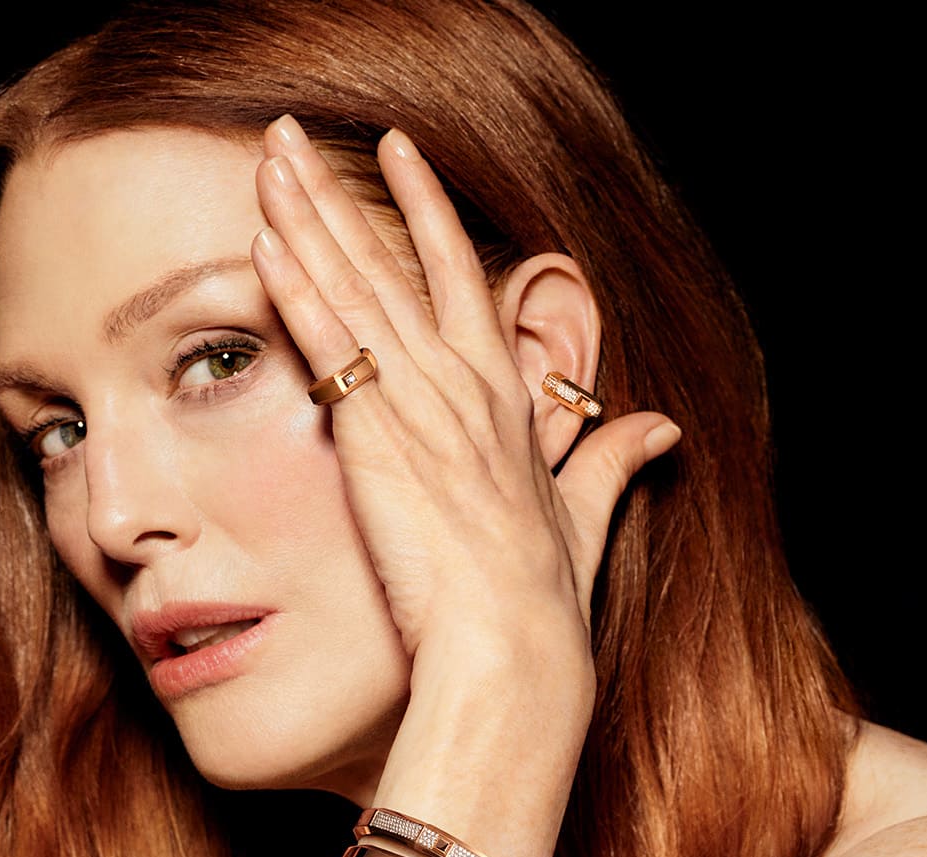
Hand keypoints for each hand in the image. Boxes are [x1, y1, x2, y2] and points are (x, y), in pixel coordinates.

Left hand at [249, 115, 680, 673]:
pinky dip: (300, 296)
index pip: (456, 278)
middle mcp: (461, 385)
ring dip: (307, 221)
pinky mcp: (382, 438)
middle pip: (389, 266)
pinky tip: (268, 244)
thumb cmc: (539, 603)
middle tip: (287, 133)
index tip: (394, 150)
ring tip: (268, 158)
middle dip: (334, 194)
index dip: (423, 210)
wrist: (514, 654)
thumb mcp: (582, 518)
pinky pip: (334, 351)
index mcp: (500, 397)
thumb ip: (610, 464)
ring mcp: (422, 405)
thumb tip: (659, 429)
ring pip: (356, 290)